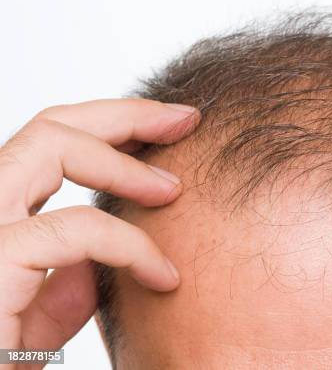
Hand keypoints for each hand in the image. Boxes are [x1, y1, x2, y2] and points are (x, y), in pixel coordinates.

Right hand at [0, 99, 200, 368]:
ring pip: (52, 147)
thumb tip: (98, 256)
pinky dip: (133, 247)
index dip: (112, 125)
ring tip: (176, 189)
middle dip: (127, 115)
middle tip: (184, 119)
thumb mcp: (38, 319)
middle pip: (51, 127)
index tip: (167, 127)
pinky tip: (165, 277)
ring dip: (127, 163)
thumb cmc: (3, 363)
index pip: (51, 144)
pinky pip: (78, 229)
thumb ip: (65, 280)